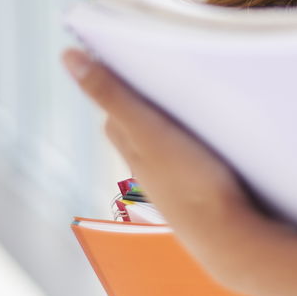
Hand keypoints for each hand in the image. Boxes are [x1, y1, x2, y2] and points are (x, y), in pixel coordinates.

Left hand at [62, 48, 268, 277]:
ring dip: (173, 127)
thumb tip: (68, 57)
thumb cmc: (189, 182)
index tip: (130, 59)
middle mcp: (147, 169)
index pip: (114, 111)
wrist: (228, 239)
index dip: (119, 85)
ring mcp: (174, 185)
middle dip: (145, 103)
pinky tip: (215, 144)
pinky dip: (195, 148)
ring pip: (166, 148)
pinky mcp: (200, 196)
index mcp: (131, 149)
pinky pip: (191, 164)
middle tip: (163, 76)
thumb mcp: (148, 128)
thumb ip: (111, 93)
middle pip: (138, 128)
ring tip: (194, 103)